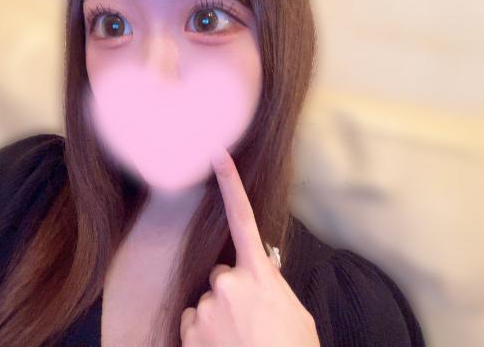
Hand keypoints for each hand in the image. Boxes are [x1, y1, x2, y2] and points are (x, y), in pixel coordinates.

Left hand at [180, 147, 320, 345]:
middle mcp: (228, 284)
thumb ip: (271, 287)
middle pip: (222, 274)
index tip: (217, 155)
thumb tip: (258, 277)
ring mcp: (206, 308)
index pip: (243, 219)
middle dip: (231, 291)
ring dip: (217, 315)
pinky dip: (203, 334)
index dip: (230, 185)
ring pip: (207, 301)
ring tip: (239, 340)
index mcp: (259, 275)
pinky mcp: (190, 331)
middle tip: (250, 321)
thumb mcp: (293, 313)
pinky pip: (193, 322)